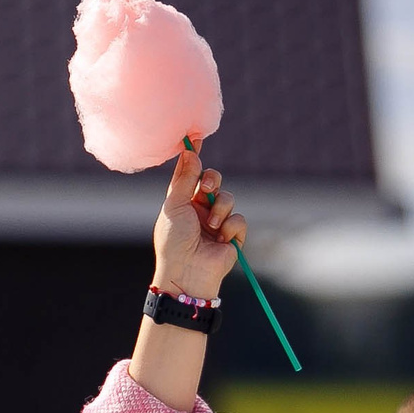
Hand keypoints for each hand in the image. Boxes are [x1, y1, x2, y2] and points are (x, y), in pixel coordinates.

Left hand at [150, 142, 244, 301]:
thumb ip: (184, 179)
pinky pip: (239, 219)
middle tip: (208, 188)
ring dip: (221, 208)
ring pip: (228, 198)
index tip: (196, 140)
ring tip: (212, 225)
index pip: (191, 176)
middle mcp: (199, 211)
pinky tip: (221, 239)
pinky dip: (231, 227)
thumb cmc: (174, 241)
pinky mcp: (232, 237)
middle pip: (214, 181)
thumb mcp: (175, 205)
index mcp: (182, 203)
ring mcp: (216, 223)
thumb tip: (189, 152)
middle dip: (213, 180)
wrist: (187, 272)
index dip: (194, 160)